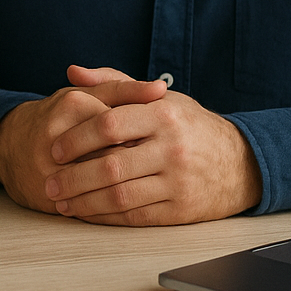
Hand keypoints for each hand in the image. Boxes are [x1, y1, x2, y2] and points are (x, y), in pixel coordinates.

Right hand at [0, 66, 166, 213]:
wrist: (10, 146)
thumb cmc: (58, 117)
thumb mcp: (87, 95)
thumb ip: (125, 89)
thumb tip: (161, 88)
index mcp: (72, 105)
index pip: (122, 124)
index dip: (146, 136)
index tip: (158, 142)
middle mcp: (58, 137)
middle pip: (115, 155)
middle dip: (141, 165)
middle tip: (157, 167)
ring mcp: (50, 169)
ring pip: (104, 184)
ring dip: (129, 187)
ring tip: (144, 183)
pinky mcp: (48, 195)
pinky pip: (90, 206)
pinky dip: (111, 206)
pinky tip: (126, 201)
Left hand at [44, 64, 262, 224]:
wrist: (240, 163)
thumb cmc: (189, 125)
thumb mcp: (159, 98)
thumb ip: (115, 83)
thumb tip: (73, 72)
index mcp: (163, 114)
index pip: (110, 124)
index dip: (77, 138)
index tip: (55, 148)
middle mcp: (171, 148)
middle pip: (111, 165)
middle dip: (73, 177)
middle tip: (50, 182)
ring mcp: (177, 181)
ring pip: (120, 196)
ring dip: (84, 202)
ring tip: (61, 202)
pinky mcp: (180, 210)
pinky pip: (134, 217)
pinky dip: (105, 218)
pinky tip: (87, 213)